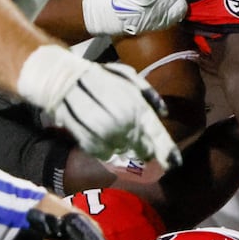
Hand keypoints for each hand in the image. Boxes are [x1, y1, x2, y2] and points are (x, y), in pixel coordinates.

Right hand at [16, 45, 181, 169]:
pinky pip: (100, 152)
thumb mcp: (128, 77)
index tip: (175, 162)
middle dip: (145, 152)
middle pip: (139, 144)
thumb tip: (165, 114)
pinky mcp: (84, 136)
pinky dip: (105, 153)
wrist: (63, 78)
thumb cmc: (101, 78)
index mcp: (135, 103)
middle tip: (149, 156)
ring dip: (125, 152)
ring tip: (125, 147)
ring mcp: (101, 128)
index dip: (166, 149)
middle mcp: (121, 117)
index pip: (155, 130)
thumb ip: (149, 95)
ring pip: (119, 150)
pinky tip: (108, 148)